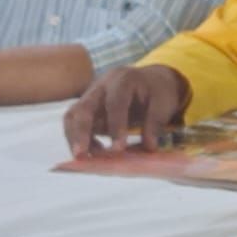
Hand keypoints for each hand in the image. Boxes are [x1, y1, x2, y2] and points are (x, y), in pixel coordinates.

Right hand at [62, 65, 188, 157]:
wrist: (150, 82)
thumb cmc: (157, 92)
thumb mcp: (164, 103)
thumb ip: (156, 123)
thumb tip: (149, 147)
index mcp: (124, 79)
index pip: (115, 102)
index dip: (116, 125)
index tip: (119, 148)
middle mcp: (102, 85)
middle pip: (83, 106)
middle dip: (80, 132)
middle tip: (82, 154)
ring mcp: (90, 96)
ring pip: (72, 115)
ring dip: (74, 137)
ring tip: (84, 157)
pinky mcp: (86, 108)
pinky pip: (74, 123)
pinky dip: (78, 138)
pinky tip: (93, 151)